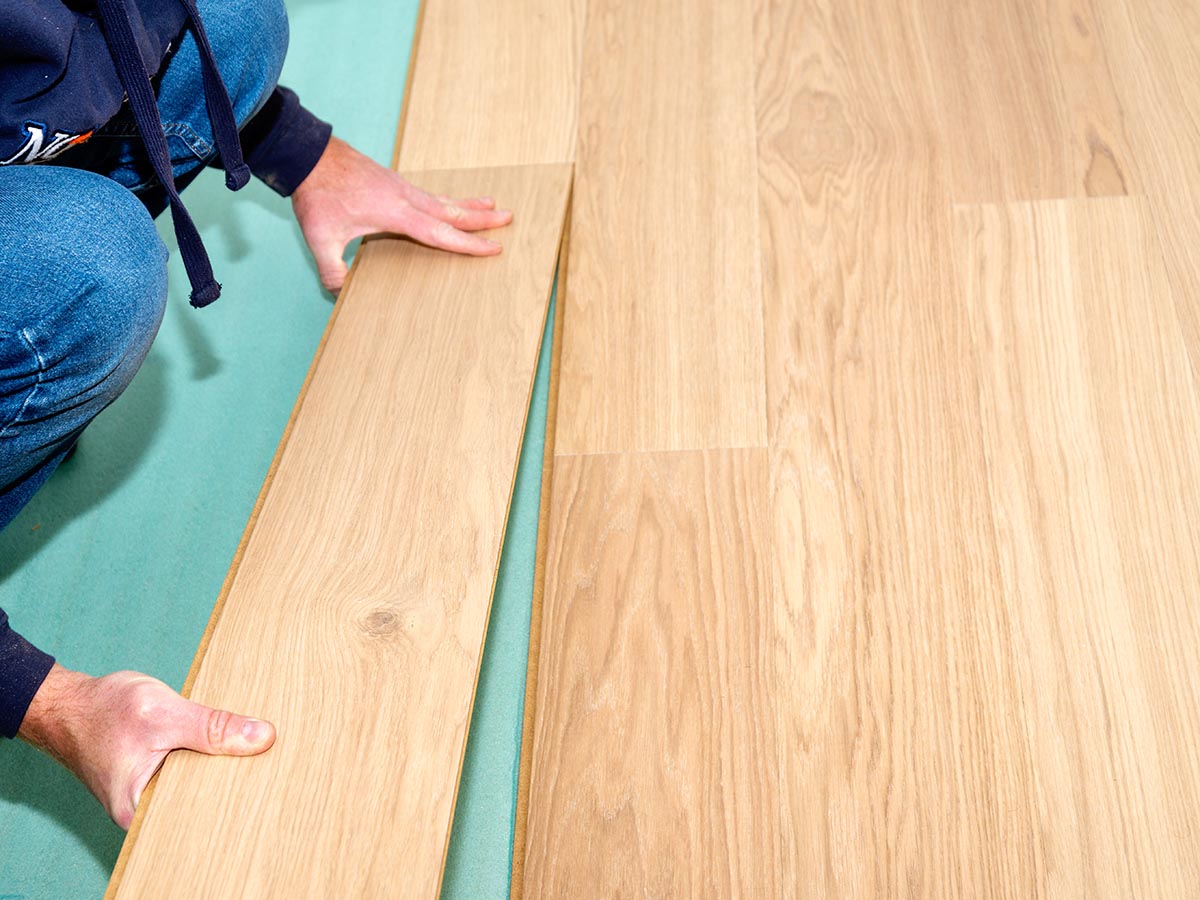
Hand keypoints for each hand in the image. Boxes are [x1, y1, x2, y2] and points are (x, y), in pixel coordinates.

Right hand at [18, 663, 275, 829]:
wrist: (67, 704)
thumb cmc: (103, 710)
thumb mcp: (163, 714)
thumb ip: (213, 727)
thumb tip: (262, 737)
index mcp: (141, 809)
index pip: (204, 814)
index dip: (239, 798)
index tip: (272, 781)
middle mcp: (145, 812)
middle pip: (206, 802)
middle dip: (235, 782)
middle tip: (273, 764)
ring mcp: (150, 796)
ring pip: (200, 786)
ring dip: (223, 768)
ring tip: (256, 754)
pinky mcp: (156, 780)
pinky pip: (191, 775)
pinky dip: (208, 760)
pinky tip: (230, 748)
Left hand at [291, 136, 513, 291]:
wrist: (308, 155)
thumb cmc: (317, 193)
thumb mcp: (319, 237)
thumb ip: (332, 269)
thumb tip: (339, 293)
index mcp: (396, 213)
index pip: (441, 233)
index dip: (469, 244)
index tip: (494, 248)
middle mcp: (405, 198)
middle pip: (452, 210)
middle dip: (482, 217)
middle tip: (509, 217)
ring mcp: (401, 187)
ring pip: (443, 199)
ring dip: (469, 204)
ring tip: (493, 204)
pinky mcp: (393, 182)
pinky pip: (430, 194)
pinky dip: (448, 200)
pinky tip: (449, 203)